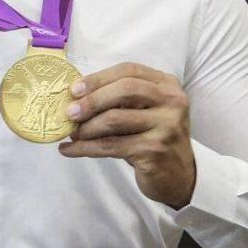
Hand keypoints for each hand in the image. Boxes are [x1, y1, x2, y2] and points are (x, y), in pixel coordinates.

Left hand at [58, 62, 195, 208]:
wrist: (178, 176)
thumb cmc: (153, 138)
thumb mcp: (144, 112)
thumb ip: (120, 99)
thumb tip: (76, 95)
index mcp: (167, 85)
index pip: (129, 71)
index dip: (99, 78)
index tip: (74, 89)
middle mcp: (172, 102)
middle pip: (124, 90)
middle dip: (92, 100)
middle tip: (70, 113)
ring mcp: (166, 126)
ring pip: (115, 120)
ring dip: (87, 127)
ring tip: (72, 133)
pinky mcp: (155, 151)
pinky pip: (111, 146)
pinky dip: (85, 148)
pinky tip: (69, 150)